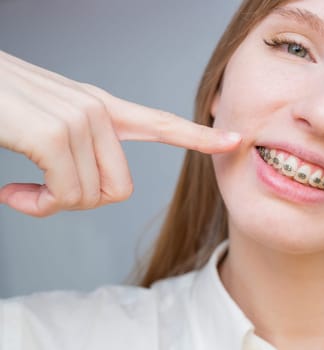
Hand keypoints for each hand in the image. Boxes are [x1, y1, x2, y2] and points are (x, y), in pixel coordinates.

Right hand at [0, 50, 240, 216]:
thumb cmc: (2, 108)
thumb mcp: (46, 130)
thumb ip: (77, 158)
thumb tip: (85, 195)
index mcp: (100, 108)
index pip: (160, 123)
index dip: (197, 136)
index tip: (234, 140)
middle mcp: (96, 111)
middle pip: (119, 189)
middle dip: (80, 202)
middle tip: (43, 191)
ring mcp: (78, 119)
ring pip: (90, 197)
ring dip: (52, 204)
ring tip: (23, 187)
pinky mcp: (55, 132)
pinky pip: (66, 197)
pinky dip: (37, 205)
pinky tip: (12, 190)